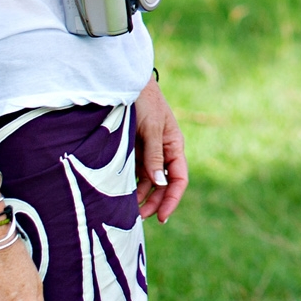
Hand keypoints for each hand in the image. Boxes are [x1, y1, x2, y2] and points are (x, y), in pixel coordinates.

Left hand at [134, 78, 187, 222]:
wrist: (125, 82)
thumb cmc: (144, 101)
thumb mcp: (151, 128)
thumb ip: (154, 155)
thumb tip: (160, 183)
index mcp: (174, 146)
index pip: (178, 179)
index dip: (172, 199)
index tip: (161, 217)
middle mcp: (163, 151)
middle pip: (164, 184)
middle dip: (155, 202)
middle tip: (140, 218)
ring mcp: (148, 151)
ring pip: (149, 181)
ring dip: (142, 196)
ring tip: (129, 212)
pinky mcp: (133, 149)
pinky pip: (135, 172)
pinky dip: (131, 185)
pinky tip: (122, 195)